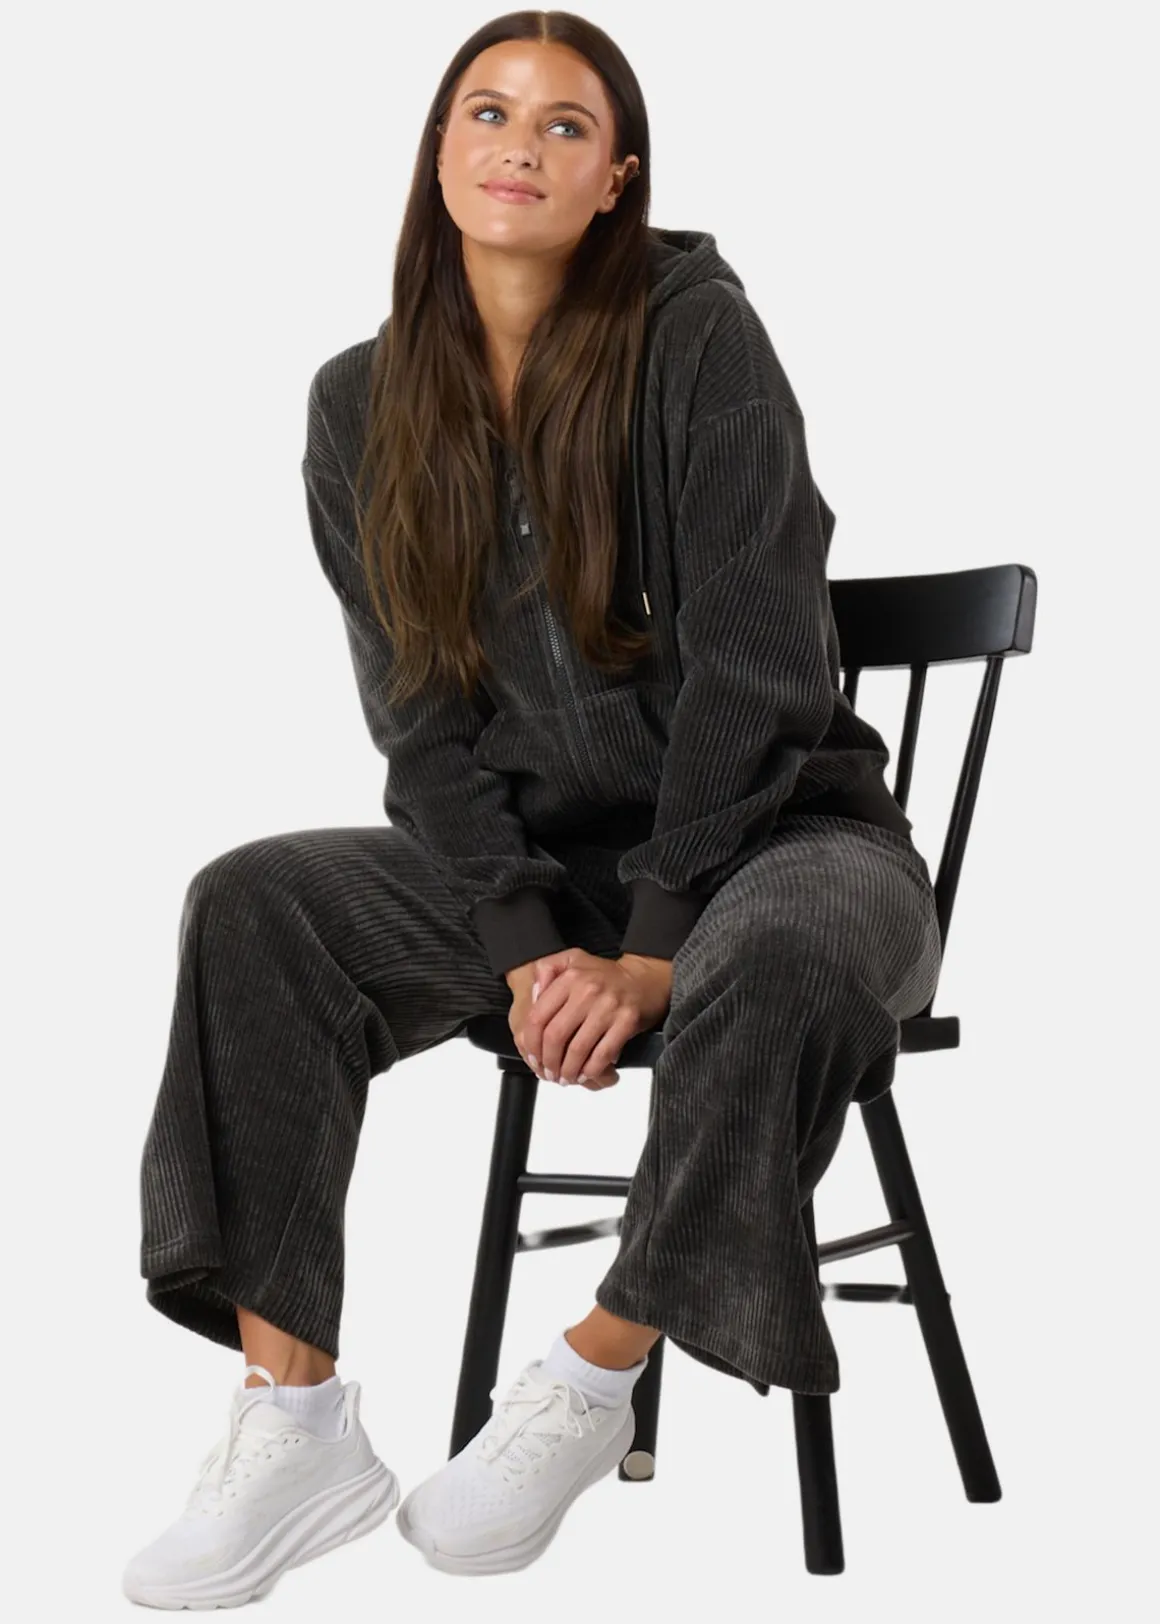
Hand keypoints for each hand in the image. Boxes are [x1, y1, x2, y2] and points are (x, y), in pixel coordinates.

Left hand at [507, 948, 672, 1089]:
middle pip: (556, 1036)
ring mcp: (609, 1006)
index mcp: (570, 977)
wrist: (643, 978)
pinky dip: (591, 1069)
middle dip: (548, 1061)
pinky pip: (603, 1053)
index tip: (532, 1057)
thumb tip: (533, 995)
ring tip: (564, 1078)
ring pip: (578, 1049)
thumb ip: (546, 971)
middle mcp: (588, 990)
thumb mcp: (572, 960)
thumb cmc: (604, 975)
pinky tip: (584, 1074)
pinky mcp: (627, 1021)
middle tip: (548, 1073)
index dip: (531, 1043)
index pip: (538, 1016)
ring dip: (568, 1070)